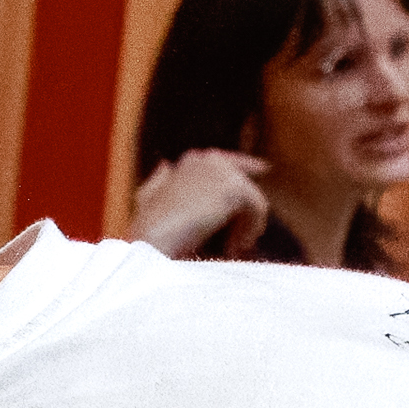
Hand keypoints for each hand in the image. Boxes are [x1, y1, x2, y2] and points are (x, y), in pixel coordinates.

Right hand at [131, 148, 272, 258]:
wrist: (150, 244)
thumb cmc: (144, 230)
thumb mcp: (145, 201)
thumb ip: (158, 181)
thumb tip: (165, 165)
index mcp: (190, 162)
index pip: (225, 161)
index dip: (245, 165)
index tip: (264, 170)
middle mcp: (208, 159)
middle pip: (242, 180)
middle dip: (246, 206)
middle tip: (244, 236)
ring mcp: (223, 171)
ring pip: (250, 198)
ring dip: (244, 225)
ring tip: (232, 248)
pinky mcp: (235, 188)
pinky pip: (257, 209)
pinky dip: (249, 230)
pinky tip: (234, 247)